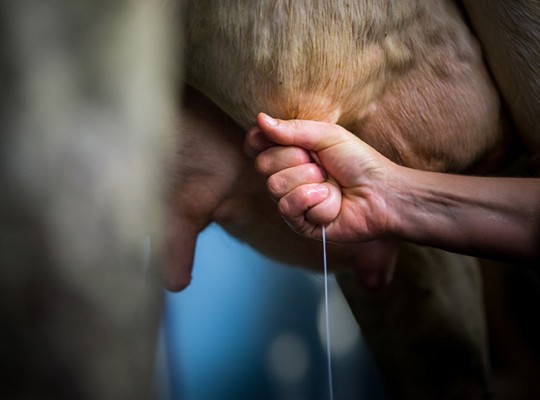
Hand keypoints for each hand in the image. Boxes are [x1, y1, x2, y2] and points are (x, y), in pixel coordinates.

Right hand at [245, 113, 397, 242]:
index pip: (256, 144)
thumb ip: (293, 129)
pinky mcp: (299, 223)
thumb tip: (260, 119)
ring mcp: (291, 200)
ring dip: (308, 182)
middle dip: (295, 160)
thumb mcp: (328, 136)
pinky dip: (314, 200)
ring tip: (329, 183)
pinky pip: (288, 207)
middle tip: (320, 164)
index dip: (259, 140)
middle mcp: (287, 176)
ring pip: (275, 186)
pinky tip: (330, 201)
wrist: (381, 193)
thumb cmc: (358, 162)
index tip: (275, 137)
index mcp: (291, 151)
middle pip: (263, 165)